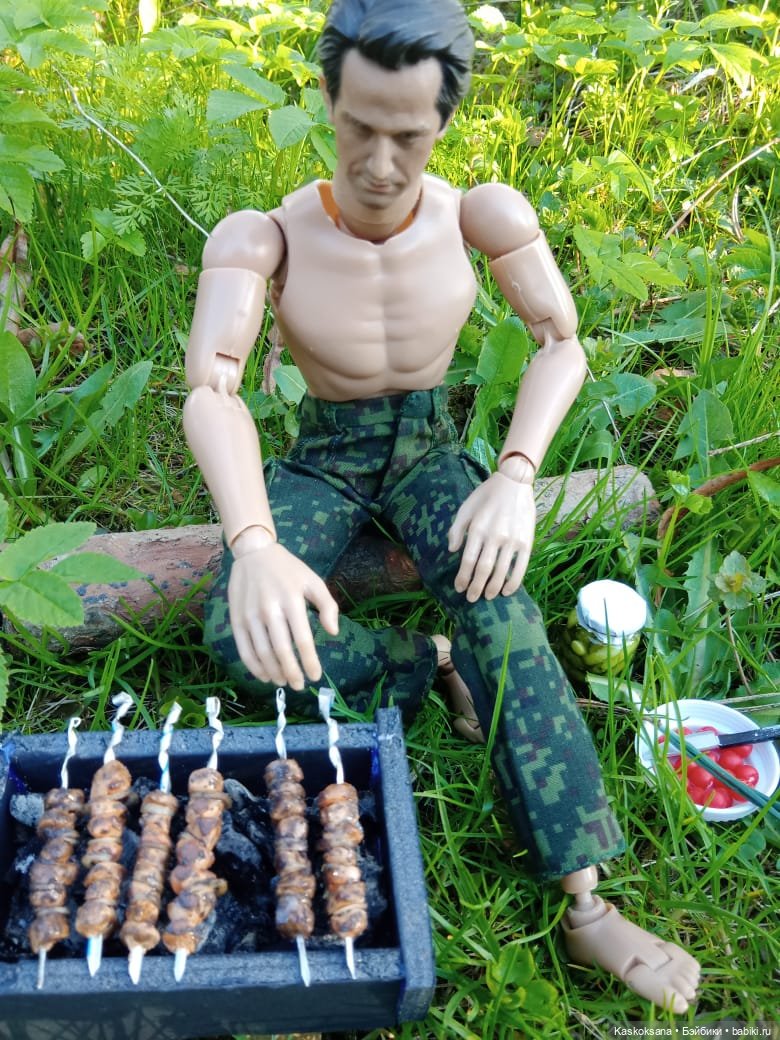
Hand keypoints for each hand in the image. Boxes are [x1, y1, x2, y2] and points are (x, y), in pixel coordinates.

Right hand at [227, 540, 338, 689]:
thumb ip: (328, 605)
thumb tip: (333, 632)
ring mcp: (250, 615)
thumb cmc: (288, 569)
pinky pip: (244, 649)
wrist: (254, 552)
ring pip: (262, 653)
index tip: (315, 676)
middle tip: (299, 686)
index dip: (309, 662)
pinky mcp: (236, 619)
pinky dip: (254, 666)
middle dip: (292, 673)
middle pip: (281, 650)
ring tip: (284, 681)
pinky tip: (264, 675)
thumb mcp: (313, 580)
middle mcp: (269, 609)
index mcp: (292, 600)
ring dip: (274, 672)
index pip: (302, 639)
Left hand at [448, 473, 535, 601]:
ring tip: (487, 597)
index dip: (463, 577)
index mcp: (478, 529)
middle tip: (471, 599)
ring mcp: (512, 540)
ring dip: (492, 588)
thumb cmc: (486, 496)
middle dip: (476, 587)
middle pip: (483, 570)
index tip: (459, 588)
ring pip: (501, 572)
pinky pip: (520, 567)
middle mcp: (494, 536)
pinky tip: (506, 591)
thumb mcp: (466, 508)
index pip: (468, 561)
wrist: (514, 482)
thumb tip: (451, 551)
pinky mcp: (527, 542)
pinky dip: (513, 582)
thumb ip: (456, 529)